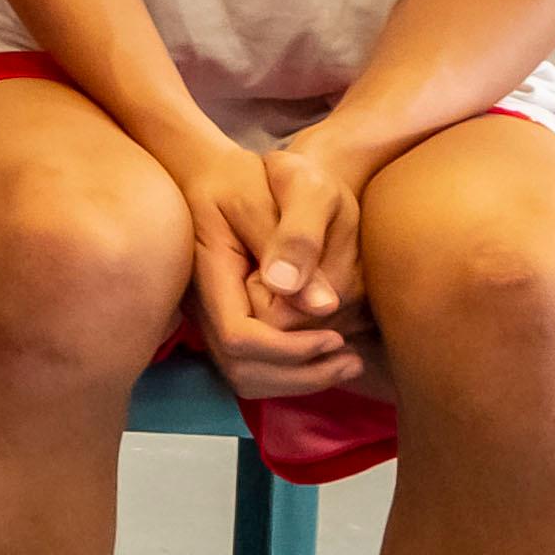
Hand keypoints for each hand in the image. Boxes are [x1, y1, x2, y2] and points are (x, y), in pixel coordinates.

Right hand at [177, 145, 362, 400]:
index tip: (337, 335)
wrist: (215, 174)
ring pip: (247, 377)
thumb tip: (321, 306)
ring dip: (299, 380)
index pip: (239, 338)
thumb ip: (299, 239)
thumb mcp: (287, 186)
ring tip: (348, 360)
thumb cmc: (254, 174)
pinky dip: (293, 371)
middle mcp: (202, 303)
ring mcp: (211, 315)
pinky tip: (328, 350)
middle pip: (243, 370)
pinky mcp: (228, 319)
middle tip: (352, 357)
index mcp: (209, 270)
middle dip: (301, 374)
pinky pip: (254, 367)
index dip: (289, 349)